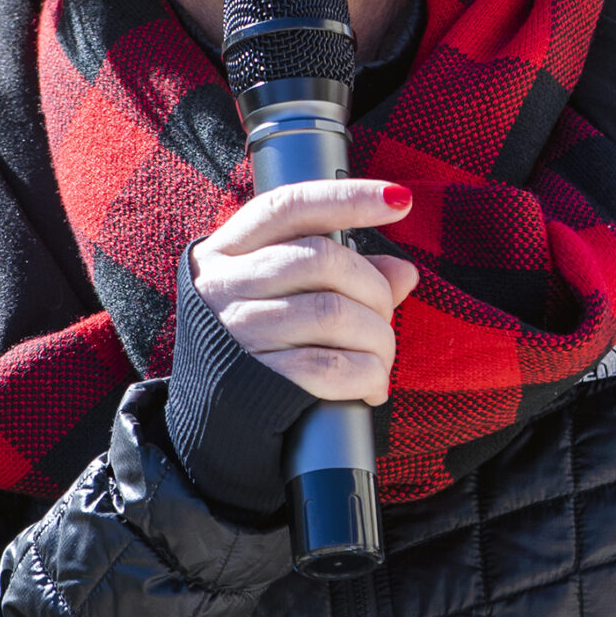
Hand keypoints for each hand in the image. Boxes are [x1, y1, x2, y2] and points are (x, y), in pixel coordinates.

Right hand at [190, 180, 419, 403]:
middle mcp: (224, 283)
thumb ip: (345, 277)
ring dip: (377, 339)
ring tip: (381, 358)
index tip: (399, 200)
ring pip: (333, 313)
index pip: (290, 207)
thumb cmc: (259, 346)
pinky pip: (329, 367)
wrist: (210, 419)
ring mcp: (235, 330)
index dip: (346, 197)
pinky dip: (366, 375)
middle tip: (385, 319)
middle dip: (374, 289)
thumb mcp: (287, 297)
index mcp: (230, 250)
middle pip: (323, 259)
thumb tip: (404, 272)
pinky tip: (372, 385)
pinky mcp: (253, 379)